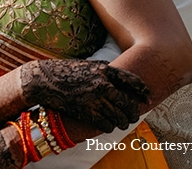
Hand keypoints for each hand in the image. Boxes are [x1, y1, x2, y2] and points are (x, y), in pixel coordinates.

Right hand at [19, 59, 148, 132]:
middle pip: (128, 103)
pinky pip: (106, 124)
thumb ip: (105, 71)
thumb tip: (121, 79)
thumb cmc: (65, 71)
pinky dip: (109, 126)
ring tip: (121, 123)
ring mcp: (94, 99)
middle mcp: (102, 84)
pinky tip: (107, 125)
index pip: (133, 81)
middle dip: (133, 112)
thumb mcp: (88, 65)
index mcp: (105, 70)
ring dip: (122, 122)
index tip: (148, 99)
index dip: (143, 92)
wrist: (43, 80)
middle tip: (132, 117)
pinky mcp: (86, 112)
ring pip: (119, 117)